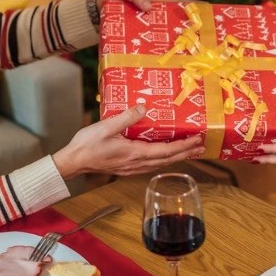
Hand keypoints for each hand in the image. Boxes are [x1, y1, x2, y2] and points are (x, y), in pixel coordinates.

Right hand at [53, 104, 204, 177]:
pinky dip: (164, 159)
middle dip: (186, 152)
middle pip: (168, 160)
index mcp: (135, 153)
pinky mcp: (127, 167)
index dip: (184, 146)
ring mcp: (132, 167)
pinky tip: (165, 154)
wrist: (73, 162)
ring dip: (177, 156)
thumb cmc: (87, 146)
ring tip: (189, 150)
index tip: (197, 140)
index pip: (166, 151)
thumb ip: (126, 117)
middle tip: (201, 146)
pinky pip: (152, 164)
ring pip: (161, 163)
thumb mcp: (106, 127)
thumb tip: (144, 108)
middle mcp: (137, 163)